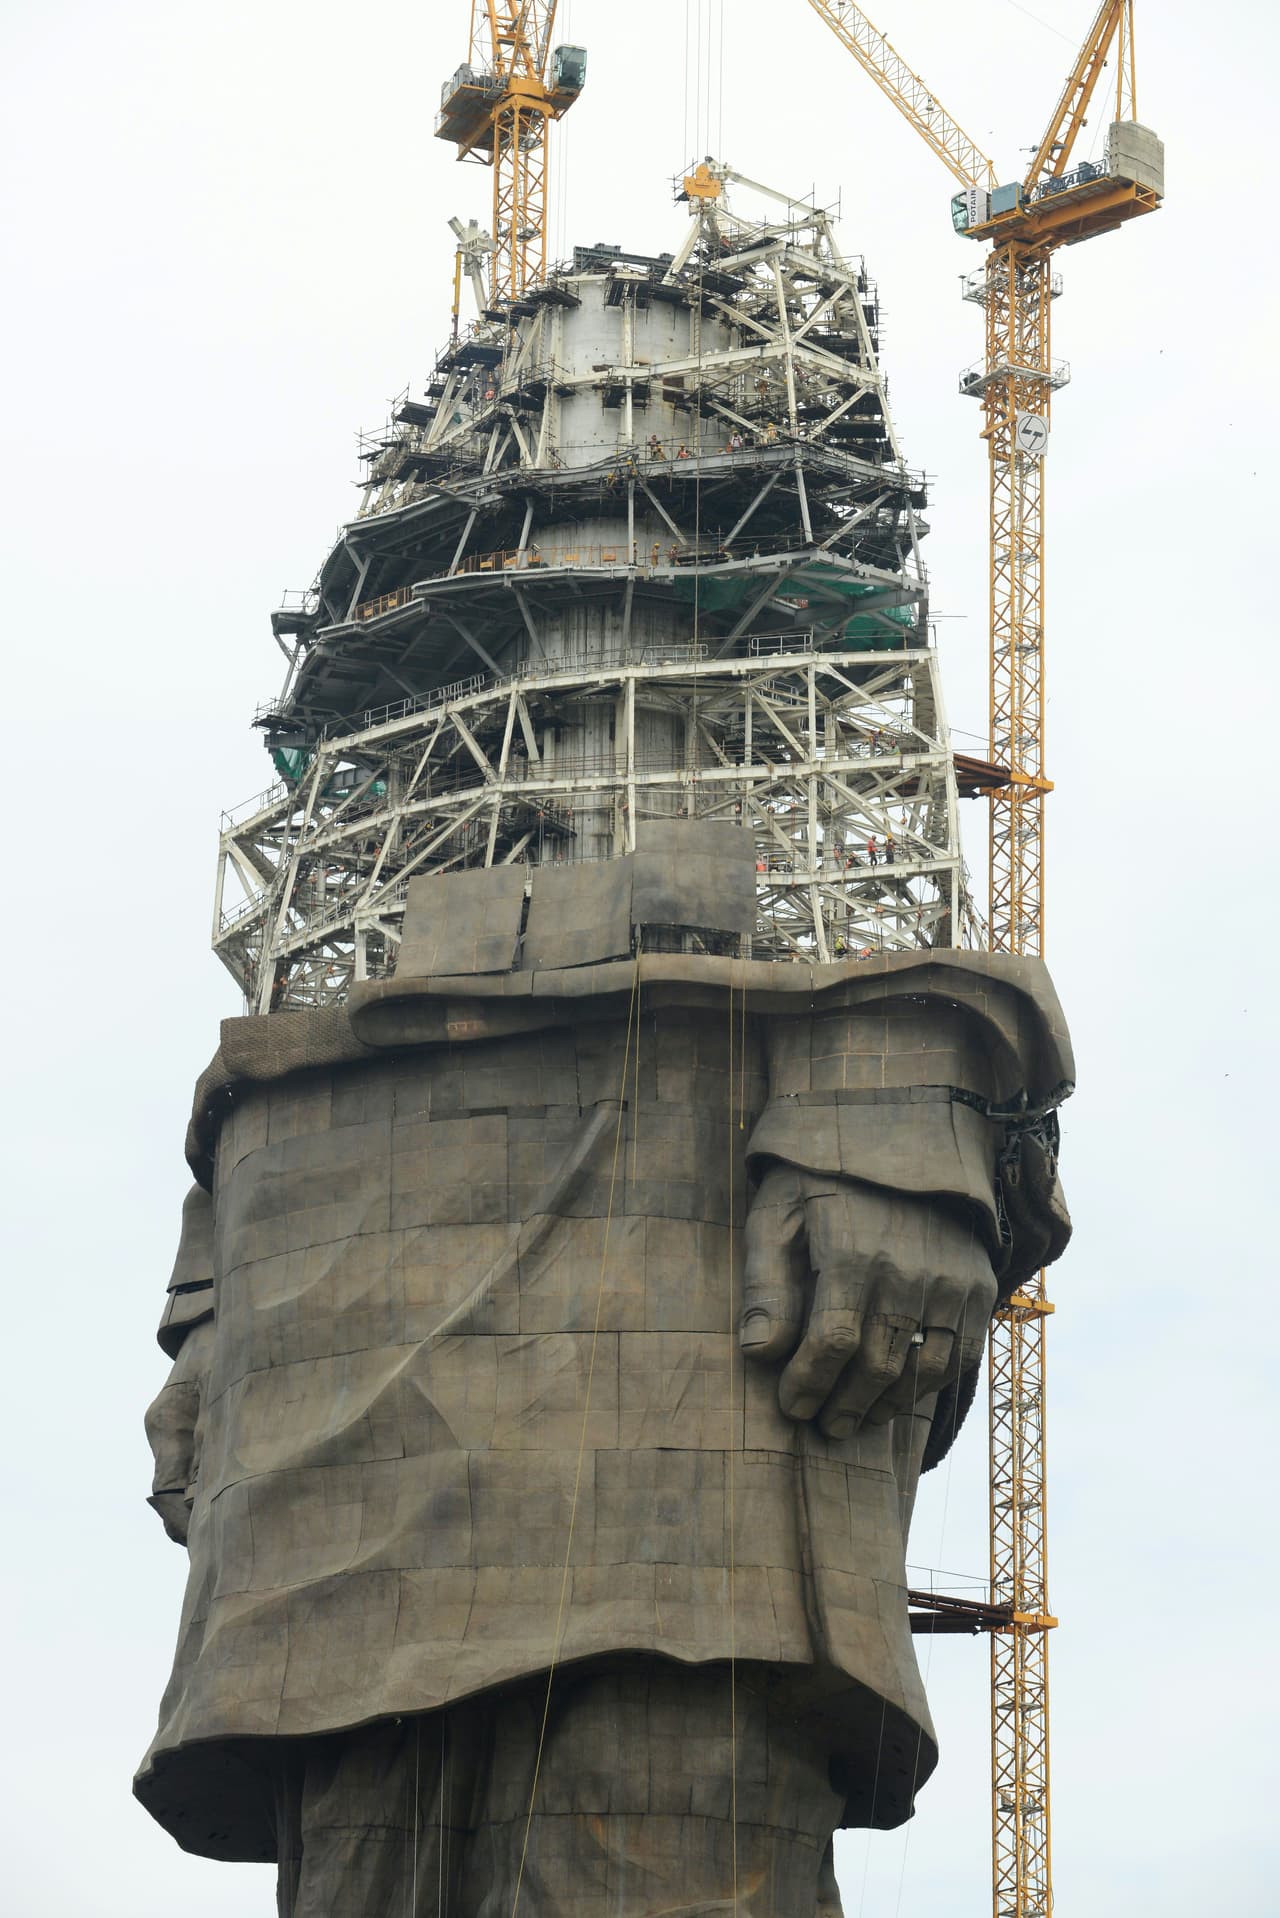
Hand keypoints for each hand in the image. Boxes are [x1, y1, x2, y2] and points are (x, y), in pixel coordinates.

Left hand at [740, 1166, 996, 1439]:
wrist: (902, 1134)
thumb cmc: (822, 1180)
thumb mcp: (777, 1216)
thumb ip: (765, 1285)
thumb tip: (759, 1354)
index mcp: (853, 1251)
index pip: (832, 1344)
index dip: (808, 1385)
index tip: (791, 1406)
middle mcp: (909, 1270)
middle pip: (878, 1366)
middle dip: (843, 1405)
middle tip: (821, 1424)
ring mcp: (952, 1279)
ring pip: (923, 1371)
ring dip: (887, 1406)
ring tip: (856, 1418)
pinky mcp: (979, 1284)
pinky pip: (962, 1355)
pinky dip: (930, 1386)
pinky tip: (899, 1395)